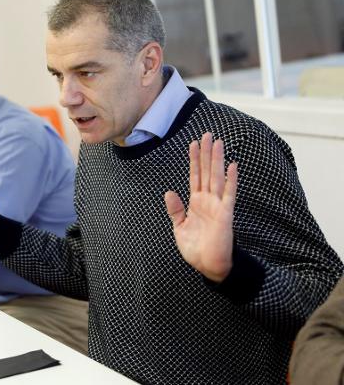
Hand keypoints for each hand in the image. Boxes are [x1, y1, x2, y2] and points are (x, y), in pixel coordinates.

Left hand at [164, 132, 237, 282]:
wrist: (208, 266)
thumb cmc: (196, 249)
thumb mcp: (180, 228)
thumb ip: (176, 210)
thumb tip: (169, 192)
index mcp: (196, 203)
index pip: (195, 176)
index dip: (194, 160)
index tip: (193, 144)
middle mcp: (208, 201)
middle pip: (207, 172)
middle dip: (206, 153)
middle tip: (207, 134)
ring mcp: (218, 206)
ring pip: (217, 177)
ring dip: (217, 160)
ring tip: (217, 142)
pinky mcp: (225, 214)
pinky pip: (229, 194)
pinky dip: (231, 180)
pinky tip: (232, 165)